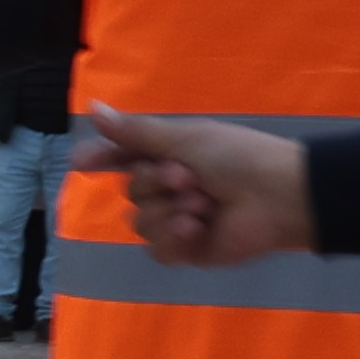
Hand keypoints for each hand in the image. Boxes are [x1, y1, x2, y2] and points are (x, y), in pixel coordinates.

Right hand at [82, 109, 316, 265]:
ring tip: (203, 206)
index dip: (103, 159)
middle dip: (155, 184)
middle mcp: (170, 188)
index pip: (124, 158)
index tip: (81, 162)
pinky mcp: (188, 250)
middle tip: (189, 179)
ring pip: (140, 222)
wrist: (278, 197)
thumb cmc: (237, 158)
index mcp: (169, 155)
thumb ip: (135, 132)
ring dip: (169, 211)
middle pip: (130, 191)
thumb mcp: (185, 138)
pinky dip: (175, 238)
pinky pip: (158, 250)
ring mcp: (178, 221)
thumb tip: (93, 107)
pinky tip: (197, 229)